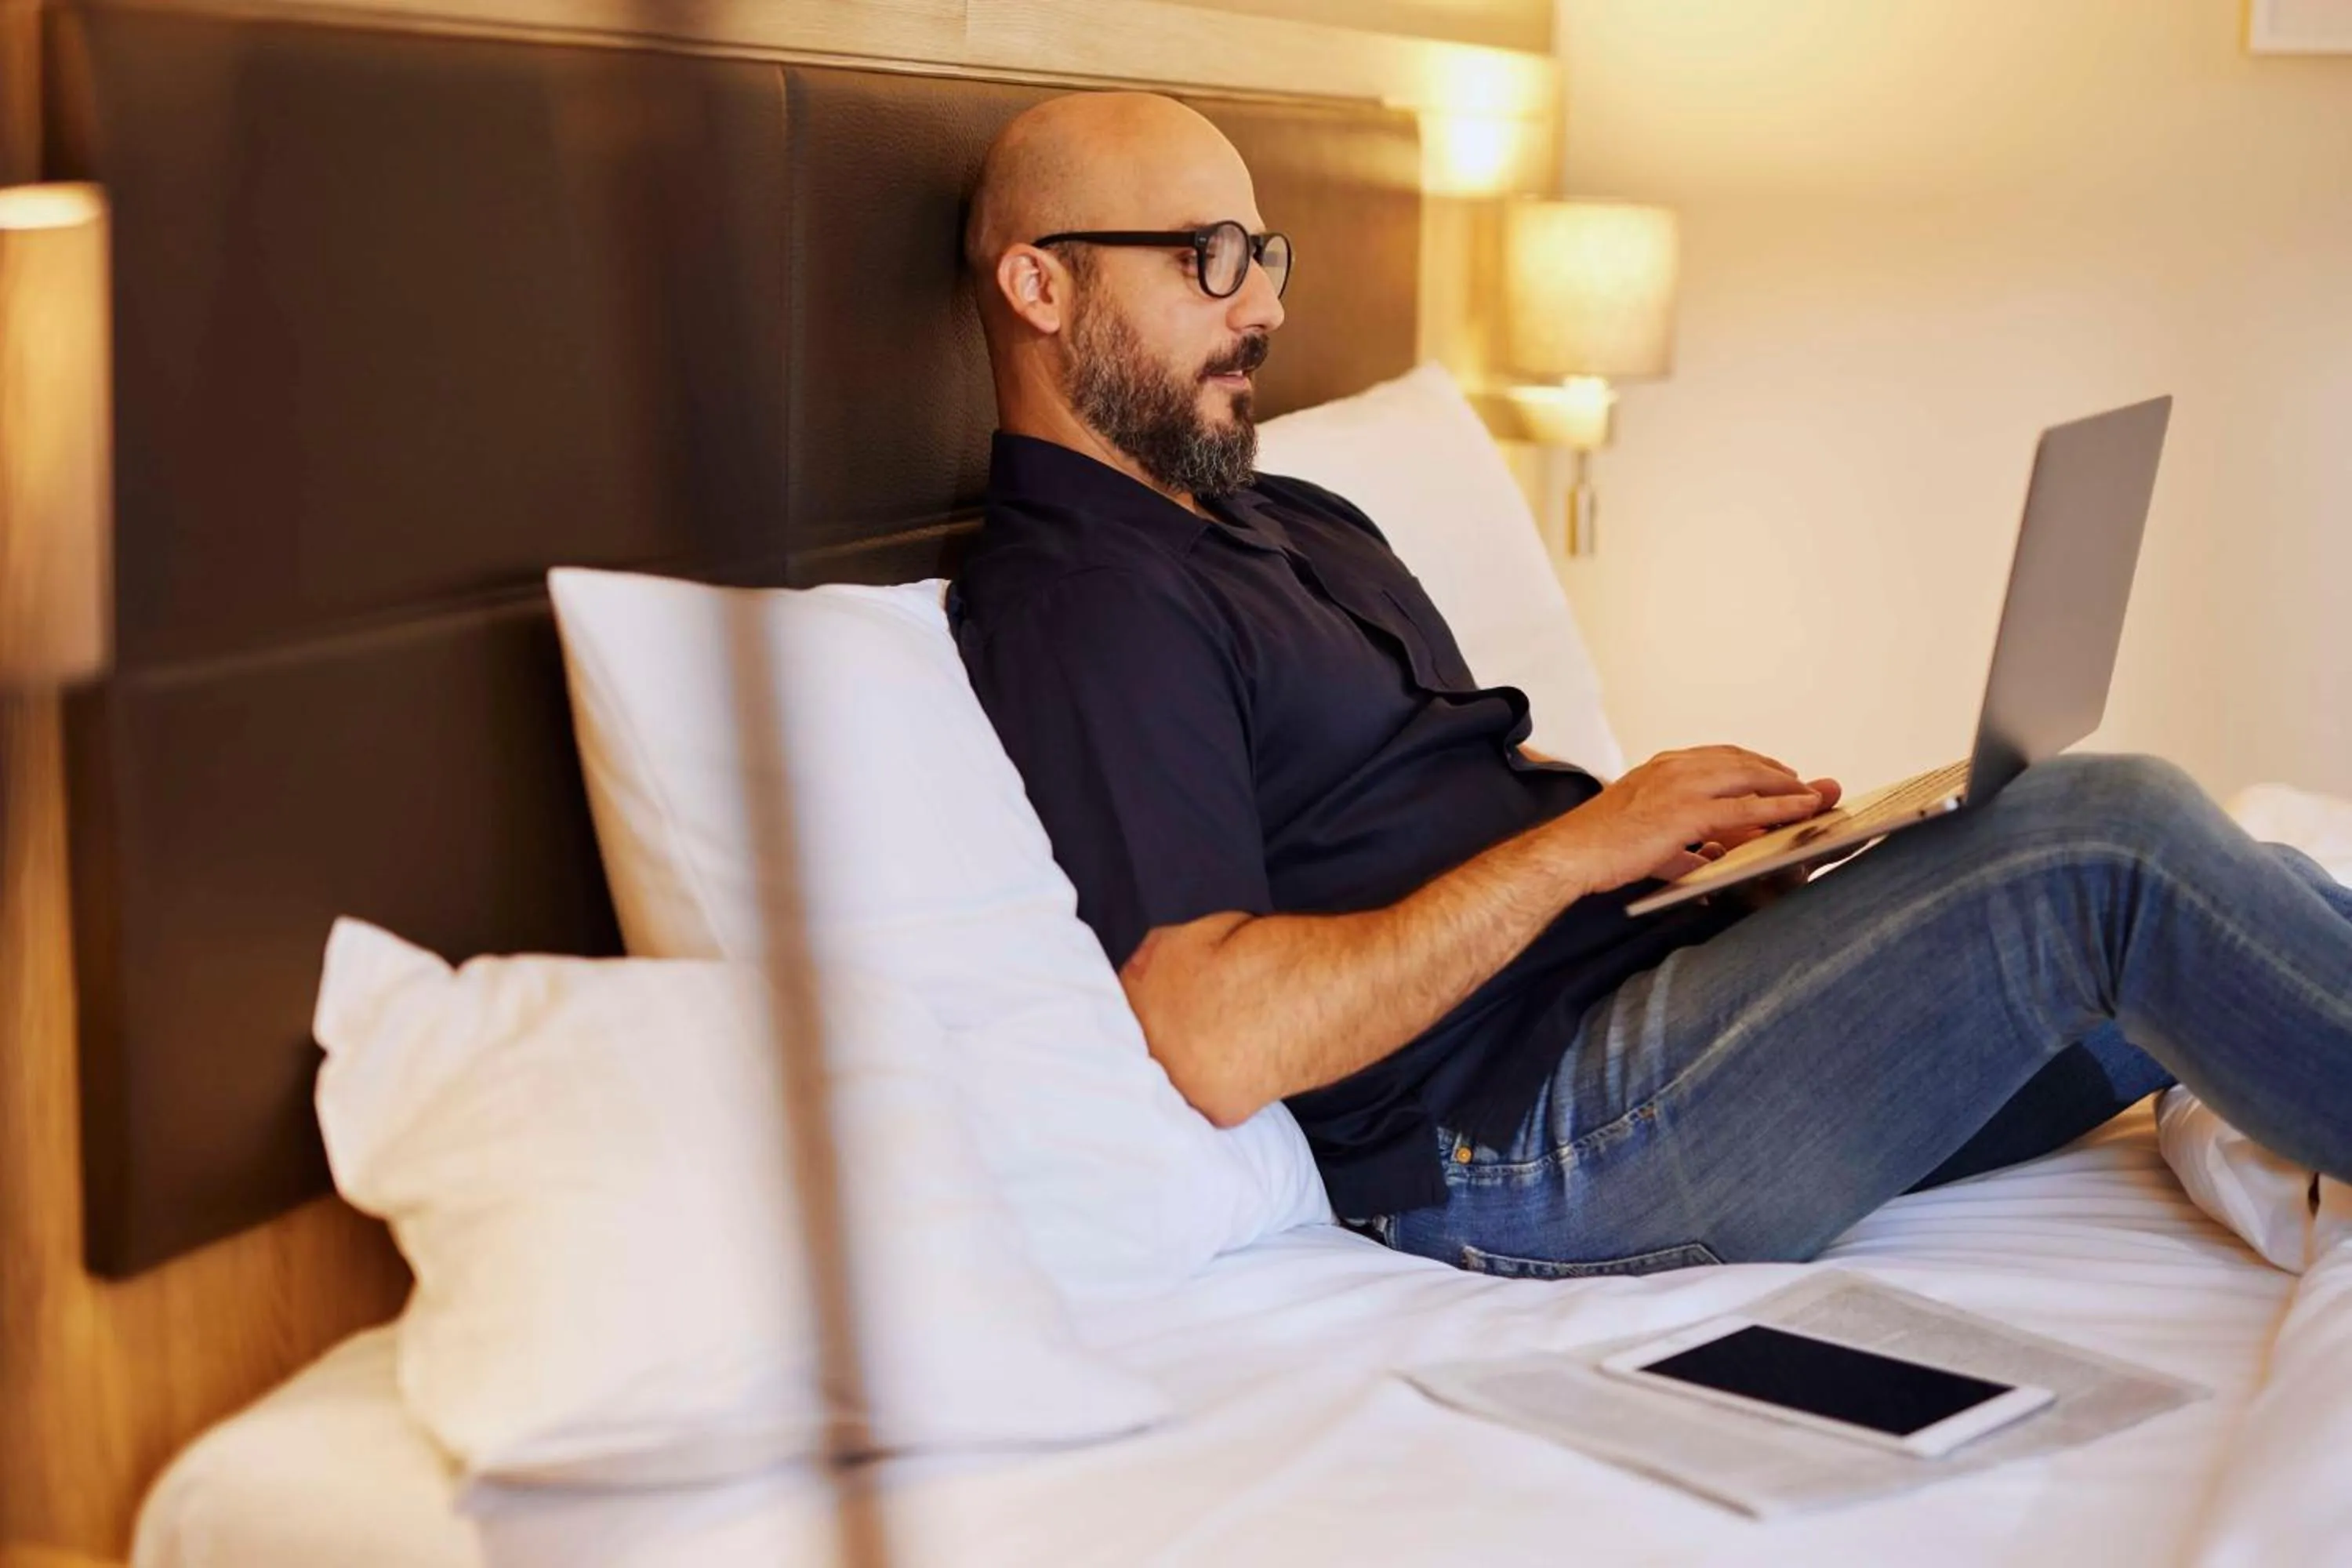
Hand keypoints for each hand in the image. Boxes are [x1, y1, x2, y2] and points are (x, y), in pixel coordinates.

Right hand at [1547, 745, 1841, 896]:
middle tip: (1805, 784)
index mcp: (1662, 768)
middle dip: (1777, 772)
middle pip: (1741, 761)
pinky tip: (1805, 808)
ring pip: (1751, 777)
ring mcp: (1683, 785)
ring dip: (1788, 785)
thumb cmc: (1601, 850)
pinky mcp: (1689, 811)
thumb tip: (1706, 862)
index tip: (1774, 773)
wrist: (1573, 854)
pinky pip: (1749, 806)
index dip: (1751, 765)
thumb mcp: (1647, 842)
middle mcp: (1675, 767)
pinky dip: (1783, 805)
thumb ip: (1682, 850)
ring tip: (1814, 795)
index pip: (1718, 757)